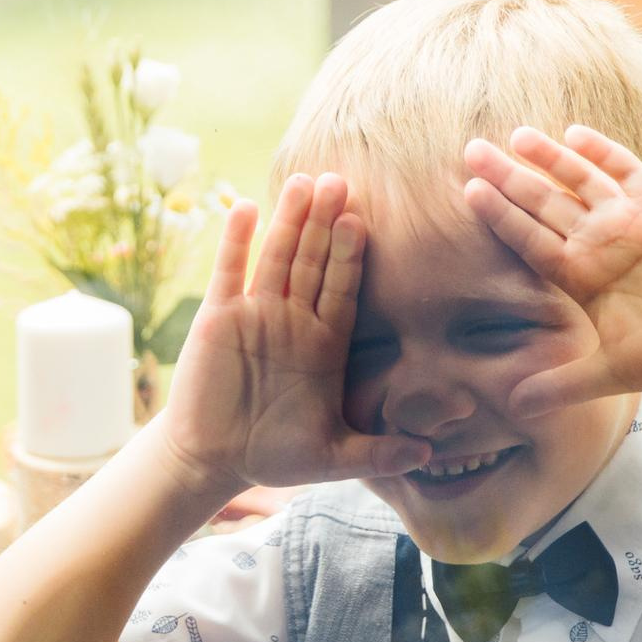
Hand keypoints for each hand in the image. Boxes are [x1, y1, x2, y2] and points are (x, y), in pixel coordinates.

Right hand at [159, 173, 430, 490]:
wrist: (213, 459)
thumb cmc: (273, 454)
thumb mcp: (333, 456)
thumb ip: (378, 452)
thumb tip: (428, 454)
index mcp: (323, 344)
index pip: (342, 289)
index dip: (350, 256)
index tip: (362, 222)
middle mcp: (292, 320)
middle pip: (313, 261)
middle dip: (325, 223)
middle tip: (339, 181)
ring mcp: (254, 314)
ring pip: (276, 257)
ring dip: (289, 220)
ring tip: (302, 182)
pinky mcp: (217, 318)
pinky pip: (230, 271)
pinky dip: (237, 241)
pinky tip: (246, 209)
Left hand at [462, 125, 641, 416]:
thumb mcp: (616, 372)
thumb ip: (563, 386)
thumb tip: (513, 409)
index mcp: (581, 276)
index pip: (529, 241)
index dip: (499, 217)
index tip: (467, 193)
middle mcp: (598, 242)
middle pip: (543, 203)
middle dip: (508, 178)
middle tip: (470, 149)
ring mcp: (629, 219)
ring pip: (579, 180)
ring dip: (549, 157)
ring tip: (515, 135)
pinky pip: (626, 170)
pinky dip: (603, 152)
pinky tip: (575, 134)